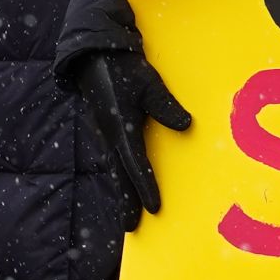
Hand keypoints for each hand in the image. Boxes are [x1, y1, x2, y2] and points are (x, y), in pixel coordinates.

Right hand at [70, 49, 192, 231]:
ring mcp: (105, 133)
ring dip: (121, 191)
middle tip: (130, 226)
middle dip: (126, 201)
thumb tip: (185, 125)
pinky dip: (119, 176)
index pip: (135, 164)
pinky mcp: (106, 129)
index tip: (154, 207)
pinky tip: (123, 183)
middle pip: (120, 175)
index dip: (145, 187)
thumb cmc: (123, 67)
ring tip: (127, 213)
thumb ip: (165, 106)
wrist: (93, 54)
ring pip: (114, 169)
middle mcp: (110, 135)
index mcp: (120, 127)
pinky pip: (113, 159)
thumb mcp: (149, 83)